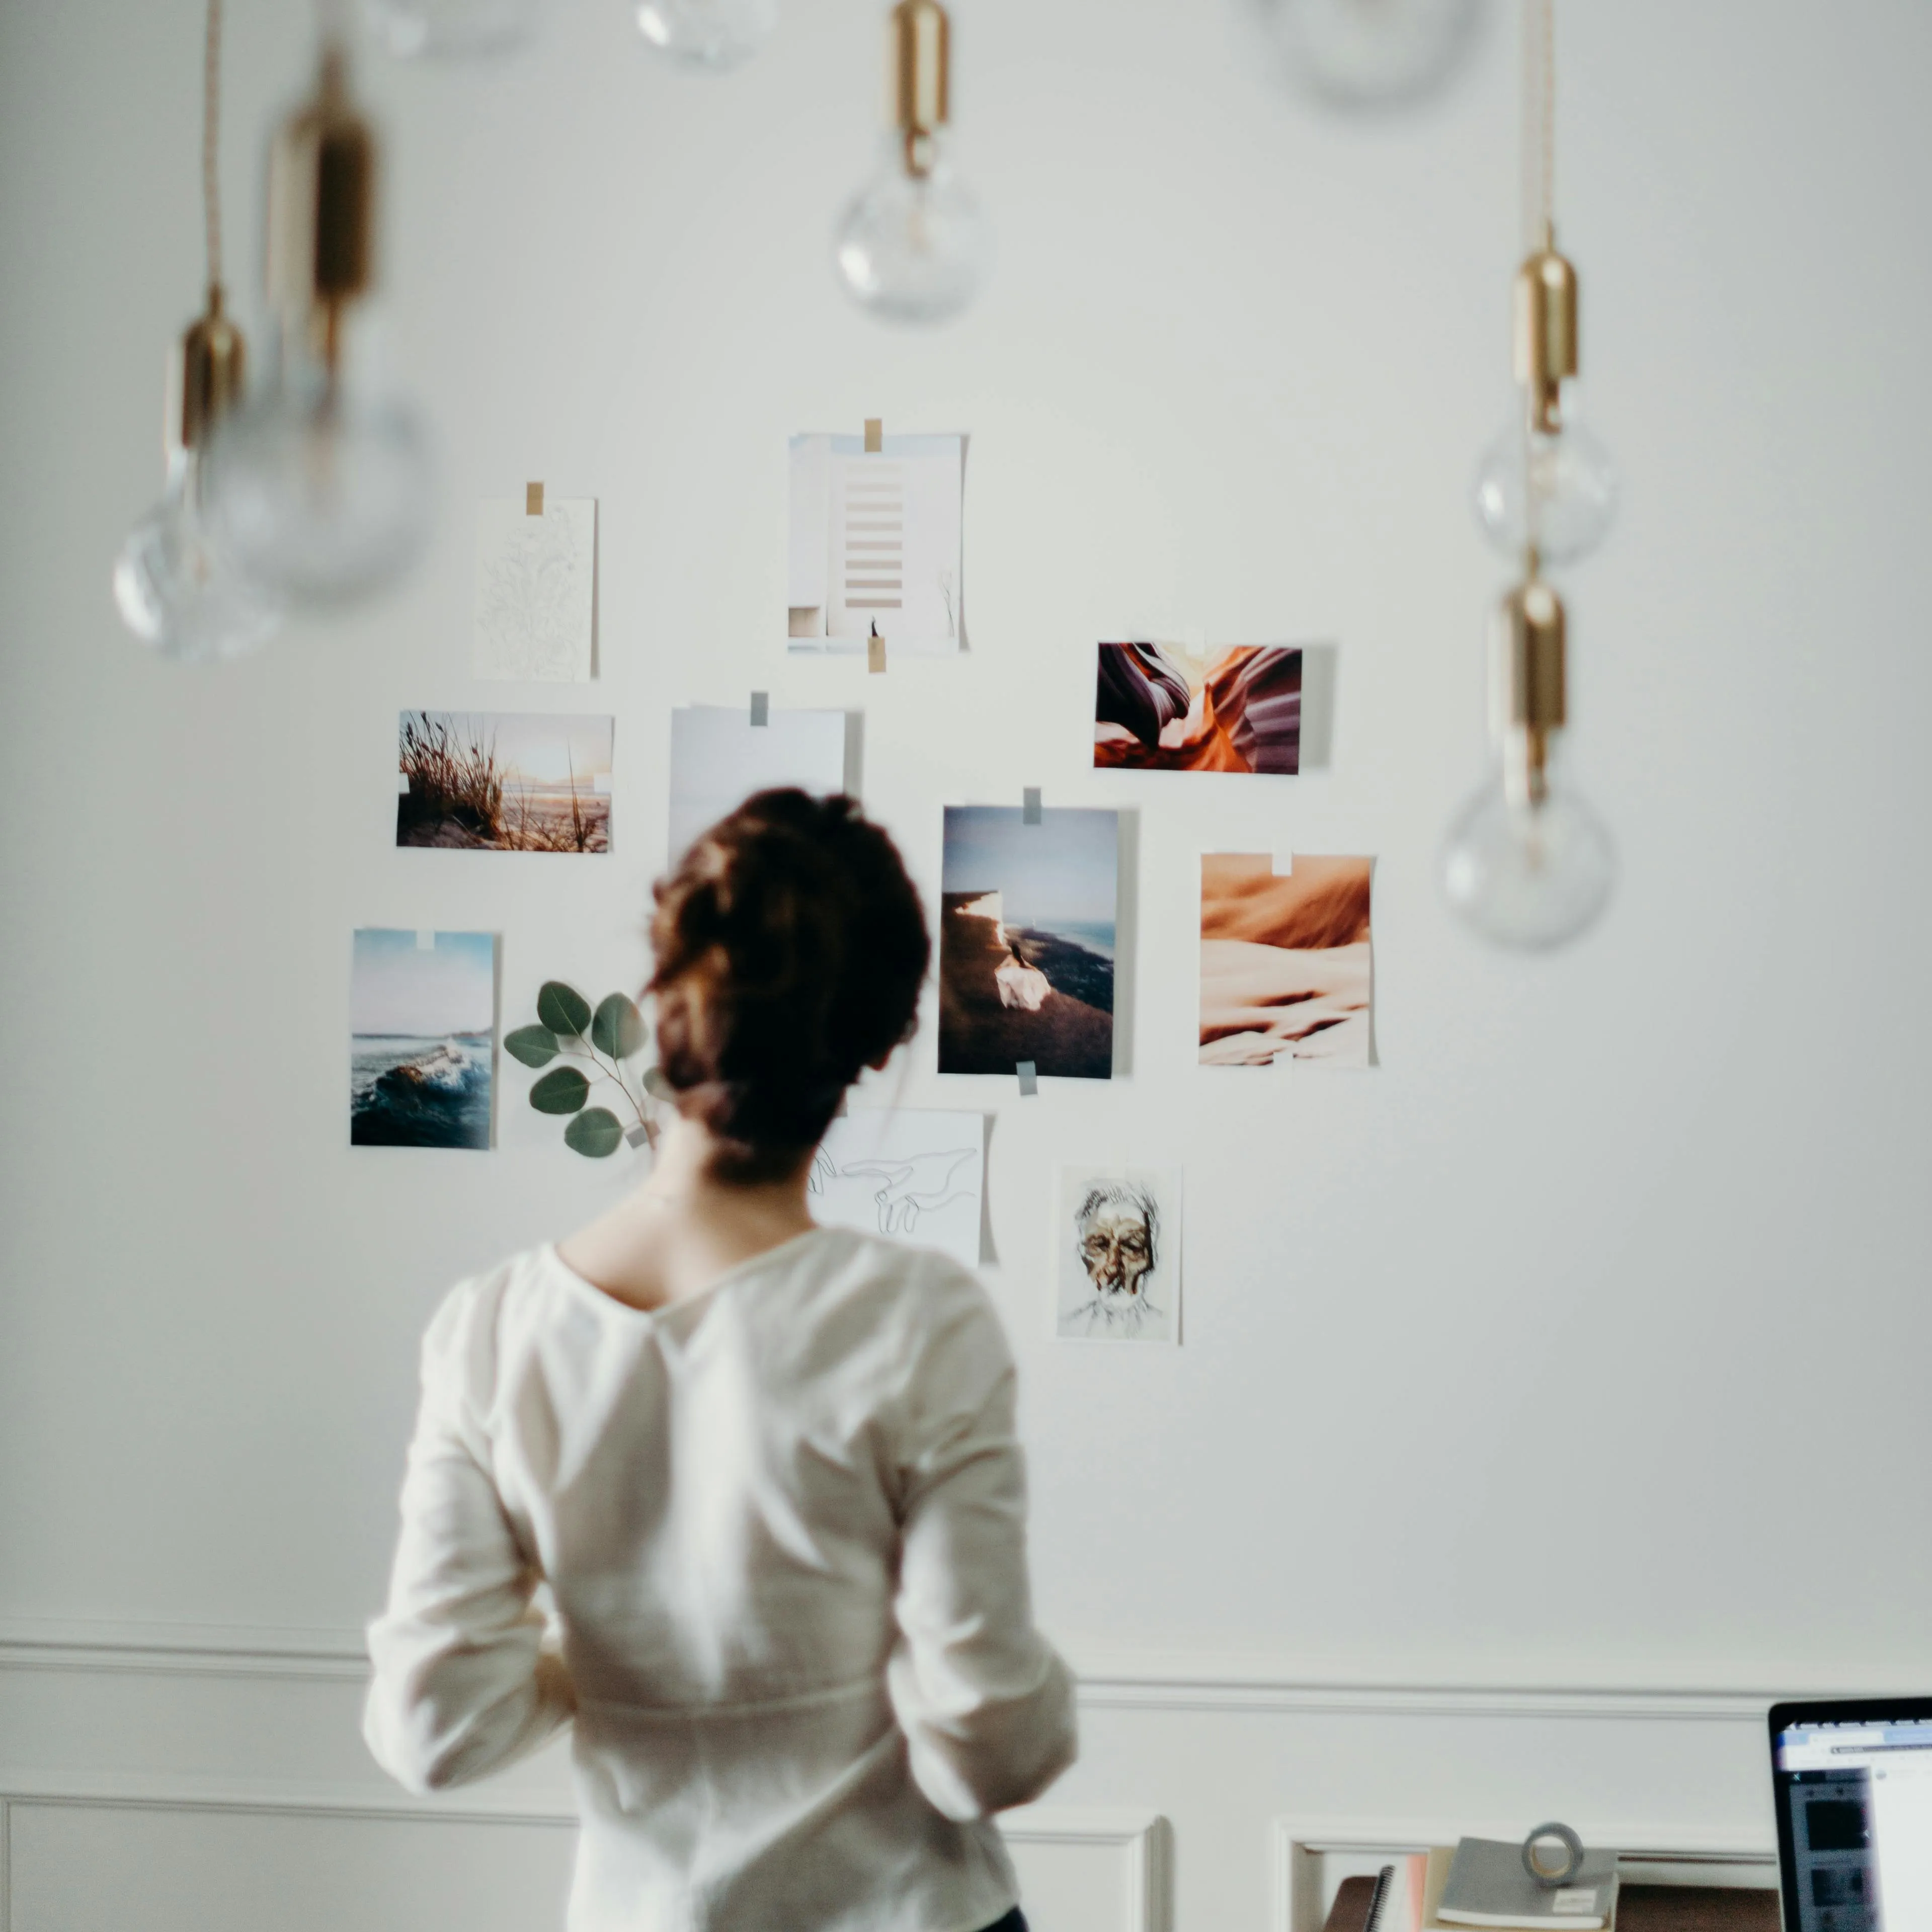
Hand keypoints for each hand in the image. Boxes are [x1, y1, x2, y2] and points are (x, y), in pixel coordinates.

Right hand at [837, 1148, 977, 1235]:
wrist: (954, 1176)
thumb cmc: (934, 1173)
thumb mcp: (914, 1182)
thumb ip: (897, 1191)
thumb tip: (879, 1199)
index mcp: (897, 1171)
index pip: (874, 1168)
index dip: (859, 1168)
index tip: (844, 1169)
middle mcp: (900, 1182)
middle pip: (886, 1198)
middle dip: (884, 1214)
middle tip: (883, 1229)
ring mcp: (909, 1191)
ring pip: (896, 1207)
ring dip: (894, 1220)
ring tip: (891, 1232)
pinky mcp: (918, 1199)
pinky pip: (910, 1211)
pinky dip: (908, 1220)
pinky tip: (908, 1228)